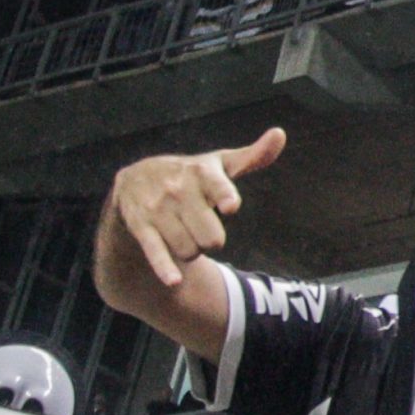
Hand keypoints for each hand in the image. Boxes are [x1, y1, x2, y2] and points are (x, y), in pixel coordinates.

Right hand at [108, 129, 283, 287]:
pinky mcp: (140, 226)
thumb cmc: (190, 176)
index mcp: (201, 172)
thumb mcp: (218, 164)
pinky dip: (165, 268)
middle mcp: (178, 189)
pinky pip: (156, 252)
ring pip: (189, 249)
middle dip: (213, 241)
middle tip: (204, 230)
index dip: (224, 196)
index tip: (231, 205)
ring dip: (192, 251)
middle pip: (211, 237)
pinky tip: (174, 280)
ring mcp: (157, 209)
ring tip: (186, 235)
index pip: (216, 186)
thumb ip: (252, 157)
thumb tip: (279, 134)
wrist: (134, 180)